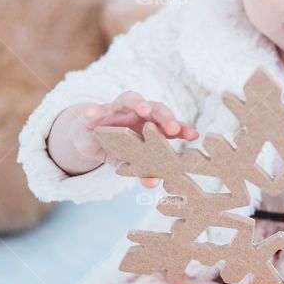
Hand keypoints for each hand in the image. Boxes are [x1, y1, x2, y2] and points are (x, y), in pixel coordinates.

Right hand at [47, 91, 197, 180]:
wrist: (89, 137)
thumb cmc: (117, 147)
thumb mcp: (130, 161)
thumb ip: (142, 170)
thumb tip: (152, 184)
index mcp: (151, 125)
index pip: (170, 125)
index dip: (183, 129)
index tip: (194, 136)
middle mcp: (138, 114)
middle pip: (156, 108)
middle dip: (166, 117)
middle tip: (173, 128)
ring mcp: (117, 110)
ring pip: (130, 99)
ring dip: (138, 102)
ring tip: (143, 109)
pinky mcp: (96, 112)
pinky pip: (95, 109)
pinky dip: (93, 110)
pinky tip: (91, 114)